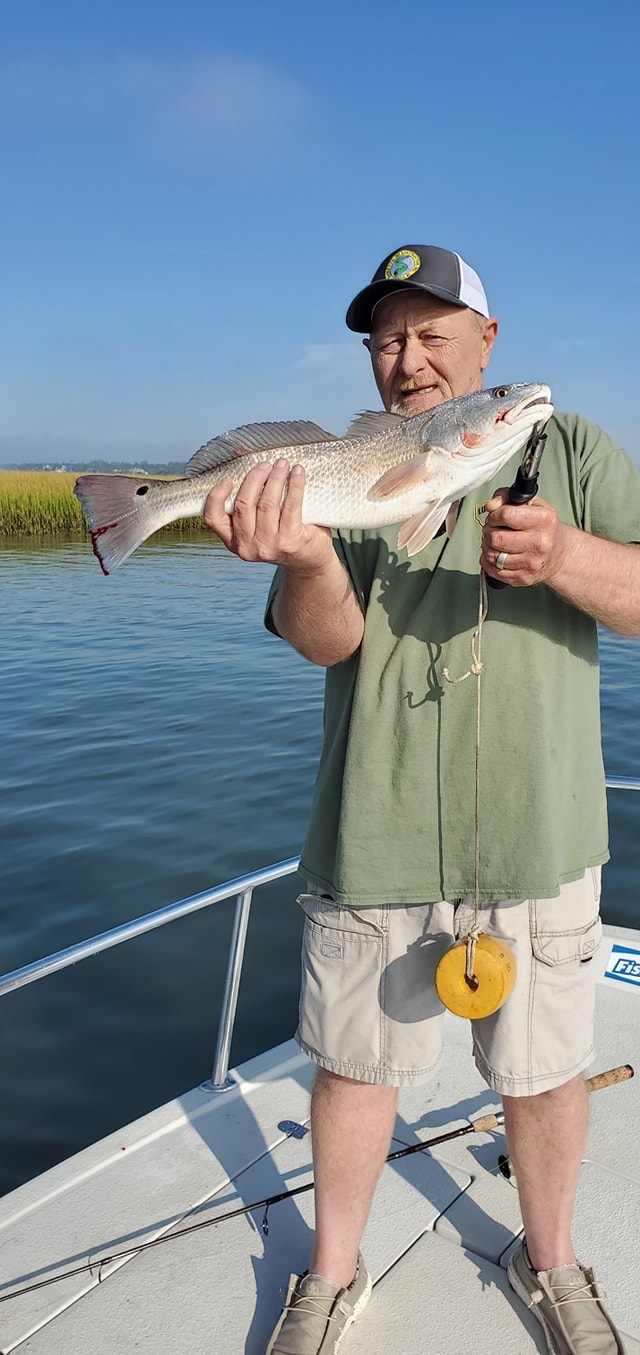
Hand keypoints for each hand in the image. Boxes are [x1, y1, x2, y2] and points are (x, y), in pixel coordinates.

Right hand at [203, 459, 333, 571]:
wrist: (308, 559)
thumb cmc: (281, 533)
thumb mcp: (258, 521)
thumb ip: (248, 494)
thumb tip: (240, 449)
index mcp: (233, 541)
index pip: (213, 519)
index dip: (216, 496)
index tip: (228, 478)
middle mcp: (247, 547)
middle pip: (243, 505)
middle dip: (254, 478)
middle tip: (265, 464)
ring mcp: (268, 546)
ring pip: (267, 504)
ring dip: (275, 478)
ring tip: (283, 464)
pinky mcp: (290, 542)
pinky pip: (291, 506)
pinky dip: (295, 485)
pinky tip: (298, 472)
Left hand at [481, 487, 571, 586]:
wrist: (559, 554)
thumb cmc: (543, 527)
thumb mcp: (532, 504)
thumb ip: (507, 497)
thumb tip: (491, 505)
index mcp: (544, 520)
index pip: (505, 515)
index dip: (494, 515)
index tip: (496, 516)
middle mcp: (539, 543)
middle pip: (495, 538)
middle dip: (488, 532)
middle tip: (494, 530)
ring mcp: (531, 563)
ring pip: (492, 555)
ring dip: (488, 547)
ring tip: (497, 542)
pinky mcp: (523, 577)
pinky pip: (493, 570)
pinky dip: (489, 562)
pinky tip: (497, 555)